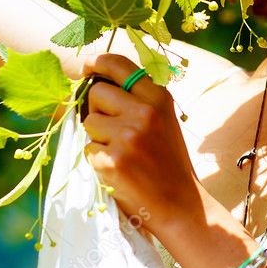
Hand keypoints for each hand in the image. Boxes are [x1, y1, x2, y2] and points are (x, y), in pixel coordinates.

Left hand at [79, 53, 198, 235]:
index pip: (118, 64)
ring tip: (123, 154)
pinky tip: (120, 171)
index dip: (96, 62)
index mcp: (158, 97)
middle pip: (96, 94)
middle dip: (98, 110)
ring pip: (89, 124)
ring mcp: (127, 136)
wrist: (180, 205)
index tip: (86, 67)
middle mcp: (144, 112)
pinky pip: (88, 150)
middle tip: (116, 133)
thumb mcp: (163, 120)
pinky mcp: (112, 161)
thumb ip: (136, 99)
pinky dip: (98, 161)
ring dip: (98, 138)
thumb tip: (92, 81)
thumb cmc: (167, 161)